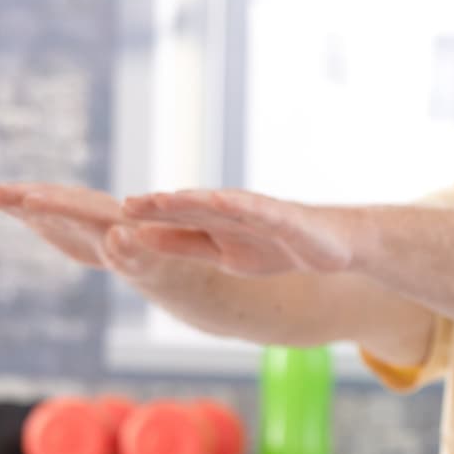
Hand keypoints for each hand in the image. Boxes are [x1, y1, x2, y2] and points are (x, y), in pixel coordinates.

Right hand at [0, 181, 176, 278]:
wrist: (142, 248)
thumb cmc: (147, 259)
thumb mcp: (140, 260)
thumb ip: (128, 250)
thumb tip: (119, 236)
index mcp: (108, 216)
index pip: (80, 210)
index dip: (56, 207)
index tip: (31, 202)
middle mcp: (84, 206)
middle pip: (50, 198)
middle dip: (23, 196)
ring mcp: (65, 208)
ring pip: (34, 198)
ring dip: (8, 195)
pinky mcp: (52, 216)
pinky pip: (25, 207)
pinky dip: (4, 201)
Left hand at [121, 188, 359, 276]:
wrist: (337, 244)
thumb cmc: (280, 246)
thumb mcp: (224, 254)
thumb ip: (185, 244)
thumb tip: (140, 236)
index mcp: (217, 223)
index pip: (178, 216)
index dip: (149, 214)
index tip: (116, 213)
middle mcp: (235, 211)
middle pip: (193, 205)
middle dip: (162, 204)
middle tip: (127, 204)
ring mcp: (261, 212)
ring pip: (222, 204)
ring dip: (194, 200)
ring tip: (166, 198)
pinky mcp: (287, 218)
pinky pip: (261, 209)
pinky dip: (240, 204)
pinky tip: (220, 200)